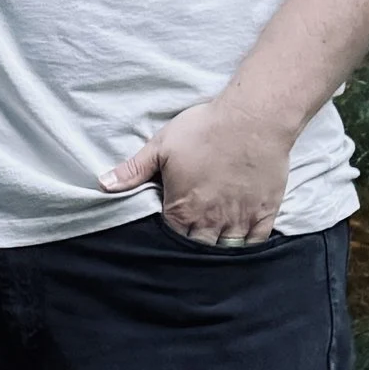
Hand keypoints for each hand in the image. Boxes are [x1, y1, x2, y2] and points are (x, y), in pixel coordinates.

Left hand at [103, 93, 292, 245]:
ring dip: (218, 251)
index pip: (170, 241)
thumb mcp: (161, 146)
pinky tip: (241, 244)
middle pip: (198, 251)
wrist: (253, 118)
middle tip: (190, 243)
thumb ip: (133, 171)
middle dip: (191, 251)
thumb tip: (103, 185)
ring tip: (212, 248)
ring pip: (226, 250)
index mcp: (182, 210)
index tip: (167, 237)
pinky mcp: (265, 212)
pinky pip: (256, 242)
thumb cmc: (205, 129)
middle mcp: (211, 221)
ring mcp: (240, 218)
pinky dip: (247, 246)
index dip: (167, 241)